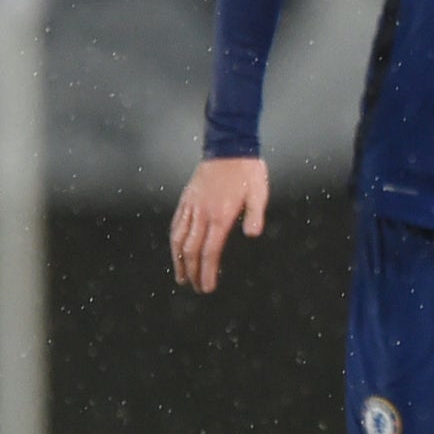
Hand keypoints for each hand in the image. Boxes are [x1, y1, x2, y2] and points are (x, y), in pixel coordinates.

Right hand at [169, 156, 269, 291]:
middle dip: (191, 272)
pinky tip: (175, 247)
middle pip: (191, 250)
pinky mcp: (187, 198)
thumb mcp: (259, 193)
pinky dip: (174, 239)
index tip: (206, 287)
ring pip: (179, 238)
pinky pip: (176, 222)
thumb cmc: (248, 171)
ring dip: (178, 260)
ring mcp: (192, 205)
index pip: (210, 251)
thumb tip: (252, 234)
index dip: (206, 272)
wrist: (229, 147)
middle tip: (194, 287)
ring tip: (180, 276)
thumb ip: (254, 215)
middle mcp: (202, 213)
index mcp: (220, 215)